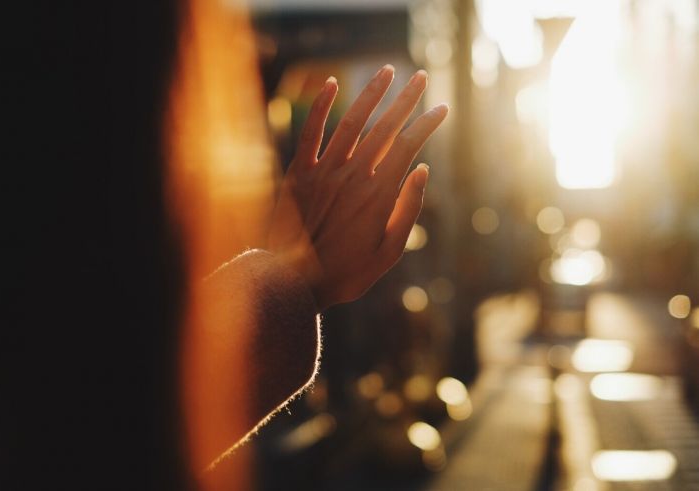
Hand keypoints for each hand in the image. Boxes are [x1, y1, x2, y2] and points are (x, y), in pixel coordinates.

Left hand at [268, 65, 447, 309]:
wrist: (293, 282)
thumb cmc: (346, 274)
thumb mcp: (389, 252)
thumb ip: (407, 209)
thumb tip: (421, 169)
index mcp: (378, 195)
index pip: (409, 146)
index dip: (427, 124)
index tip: (442, 108)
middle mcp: (353, 176)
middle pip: (385, 127)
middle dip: (406, 99)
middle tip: (420, 77)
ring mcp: (324, 172)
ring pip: (352, 122)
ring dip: (371, 94)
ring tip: (387, 72)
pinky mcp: (298, 174)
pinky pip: (310, 132)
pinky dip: (320, 105)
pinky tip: (332, 82)